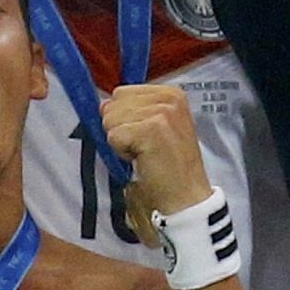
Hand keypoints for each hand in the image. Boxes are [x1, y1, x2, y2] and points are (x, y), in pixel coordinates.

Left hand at [103, 84, 212, 246]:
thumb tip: (104, 106)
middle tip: (145, 147)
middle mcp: (169, 97)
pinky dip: (122, 153)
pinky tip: (142, 159)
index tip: (145, 136)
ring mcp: (162, 111)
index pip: (122, 92)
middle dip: (122, 128)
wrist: (185, 196)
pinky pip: (113, 136)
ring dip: (122, 141)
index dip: (126, 118)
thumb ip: (133, 110)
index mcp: (171, 93)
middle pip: (114, 104)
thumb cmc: (168, 166)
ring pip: (111, 120)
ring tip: (145, 153)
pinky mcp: (152, 128)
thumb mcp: (156, 126)